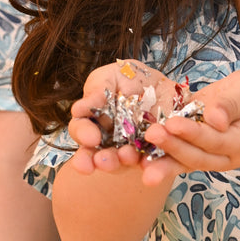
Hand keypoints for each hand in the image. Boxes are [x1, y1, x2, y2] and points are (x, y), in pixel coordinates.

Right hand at [68, 59, 174, 174]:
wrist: (160, 83)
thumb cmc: (128, 79)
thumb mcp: (110, 77)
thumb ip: (96, 91)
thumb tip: (78, 109)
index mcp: (93, 123)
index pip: (81, 131)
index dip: (83, 135)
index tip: (91, 137)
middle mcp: (110, 142)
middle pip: (100, 156)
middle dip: (101, 160)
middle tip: (102, 161)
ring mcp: (133, 148)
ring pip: (126, 160)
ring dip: (124, 161)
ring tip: (127, 156)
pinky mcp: (157, 151)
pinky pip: (155, 160)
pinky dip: (153, 163)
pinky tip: (150, 162)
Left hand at [137, 69, 239, 186]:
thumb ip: (233, 104)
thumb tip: (215, 118)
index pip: (216, 141)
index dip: (195, 133)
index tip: (173, 123)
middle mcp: (225, 156)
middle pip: (196, 156)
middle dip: (172, 147)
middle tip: (151, 135)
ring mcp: (209, 156)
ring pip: (183, 162)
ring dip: (159, 162)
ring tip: (135, 162)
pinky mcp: (194, 149)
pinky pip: (175, 155)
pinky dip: (156, 156)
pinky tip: (134, 156)